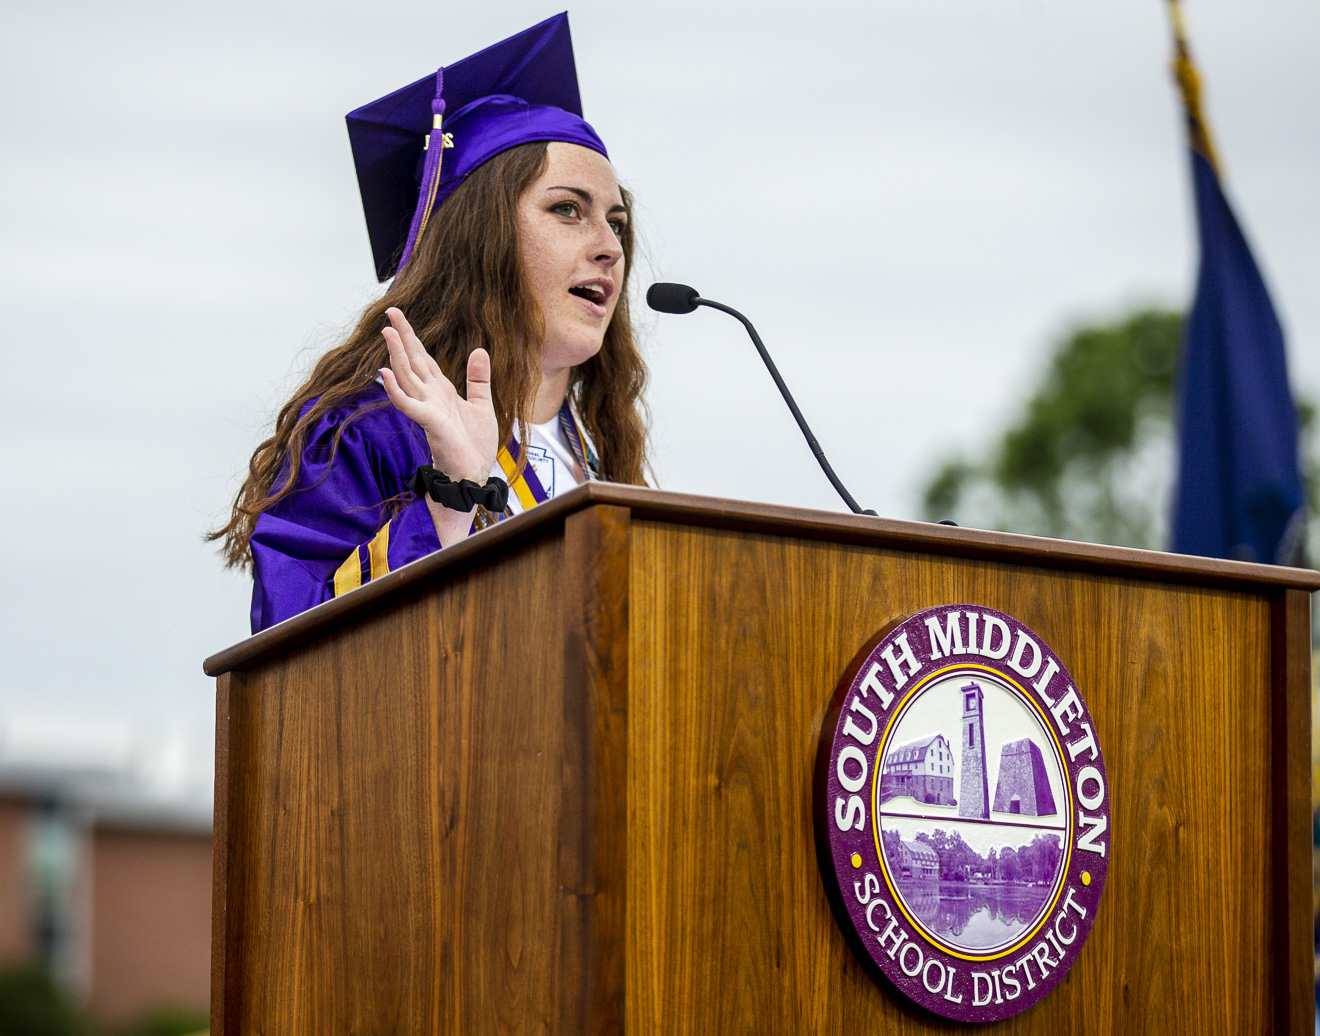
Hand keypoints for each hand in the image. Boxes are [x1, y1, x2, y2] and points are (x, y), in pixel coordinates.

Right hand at [379, 307, 497, 483]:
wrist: (473, 473)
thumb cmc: (474, 444)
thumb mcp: (483, 404)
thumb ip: (478, 379)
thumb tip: (479, 350)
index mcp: (441, 390)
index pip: (423, 357)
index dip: (412, 336)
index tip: (399, 315)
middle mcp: (430, 396)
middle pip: (412, 360)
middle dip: (401, 337)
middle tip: (390, 311)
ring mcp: (427, 408)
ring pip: (407, 376)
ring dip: (396, 355)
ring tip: (387, 333)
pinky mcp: (429, 423)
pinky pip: (408, 404)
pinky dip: (396, 389)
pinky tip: (386, 372)